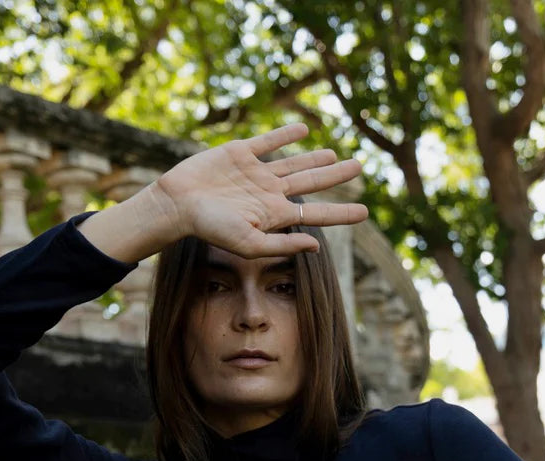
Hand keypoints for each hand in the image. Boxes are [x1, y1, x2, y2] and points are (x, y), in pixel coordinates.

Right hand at [152, 122, 367, 255]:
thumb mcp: (249, 243)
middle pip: (312, 183)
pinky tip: (303, 131)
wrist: (178, 203)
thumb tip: (317, 245)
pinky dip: (286, 135)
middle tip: (360, 168)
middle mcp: (270, 194)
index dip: (342, 213)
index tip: (365, 213)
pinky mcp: (241, 153)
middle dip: (337, 177)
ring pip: (295, 162)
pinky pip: (268, 142)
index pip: (316, 215)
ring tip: (336, 155)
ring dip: (316, 158)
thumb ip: (282, 243)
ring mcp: (257, 173)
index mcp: (275, 216)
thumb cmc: (211, 228)